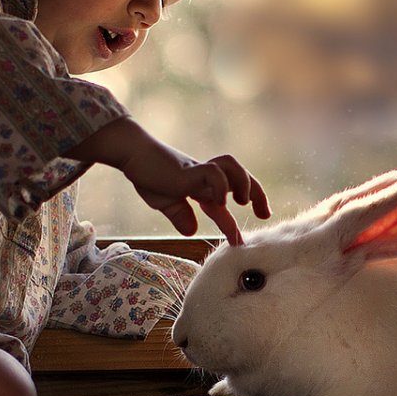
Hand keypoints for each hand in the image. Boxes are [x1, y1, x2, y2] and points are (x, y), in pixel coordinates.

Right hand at [69, 118, 270, 242]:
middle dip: (256, 193)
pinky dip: (220, 187)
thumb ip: (179, 215)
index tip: (239, 240)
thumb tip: (191, 231)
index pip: (225, 199)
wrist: (132, 155)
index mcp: (200, 186)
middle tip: (264, 213)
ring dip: (243, 184)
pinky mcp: (190, 170)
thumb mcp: (165, 202)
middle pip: (240, 176)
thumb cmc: (146, 174)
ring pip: (232, 167)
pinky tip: (217, 202)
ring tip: (240, 203)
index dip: (233, 220)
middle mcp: (204, 177)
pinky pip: (214, 173)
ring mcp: (198, 171)